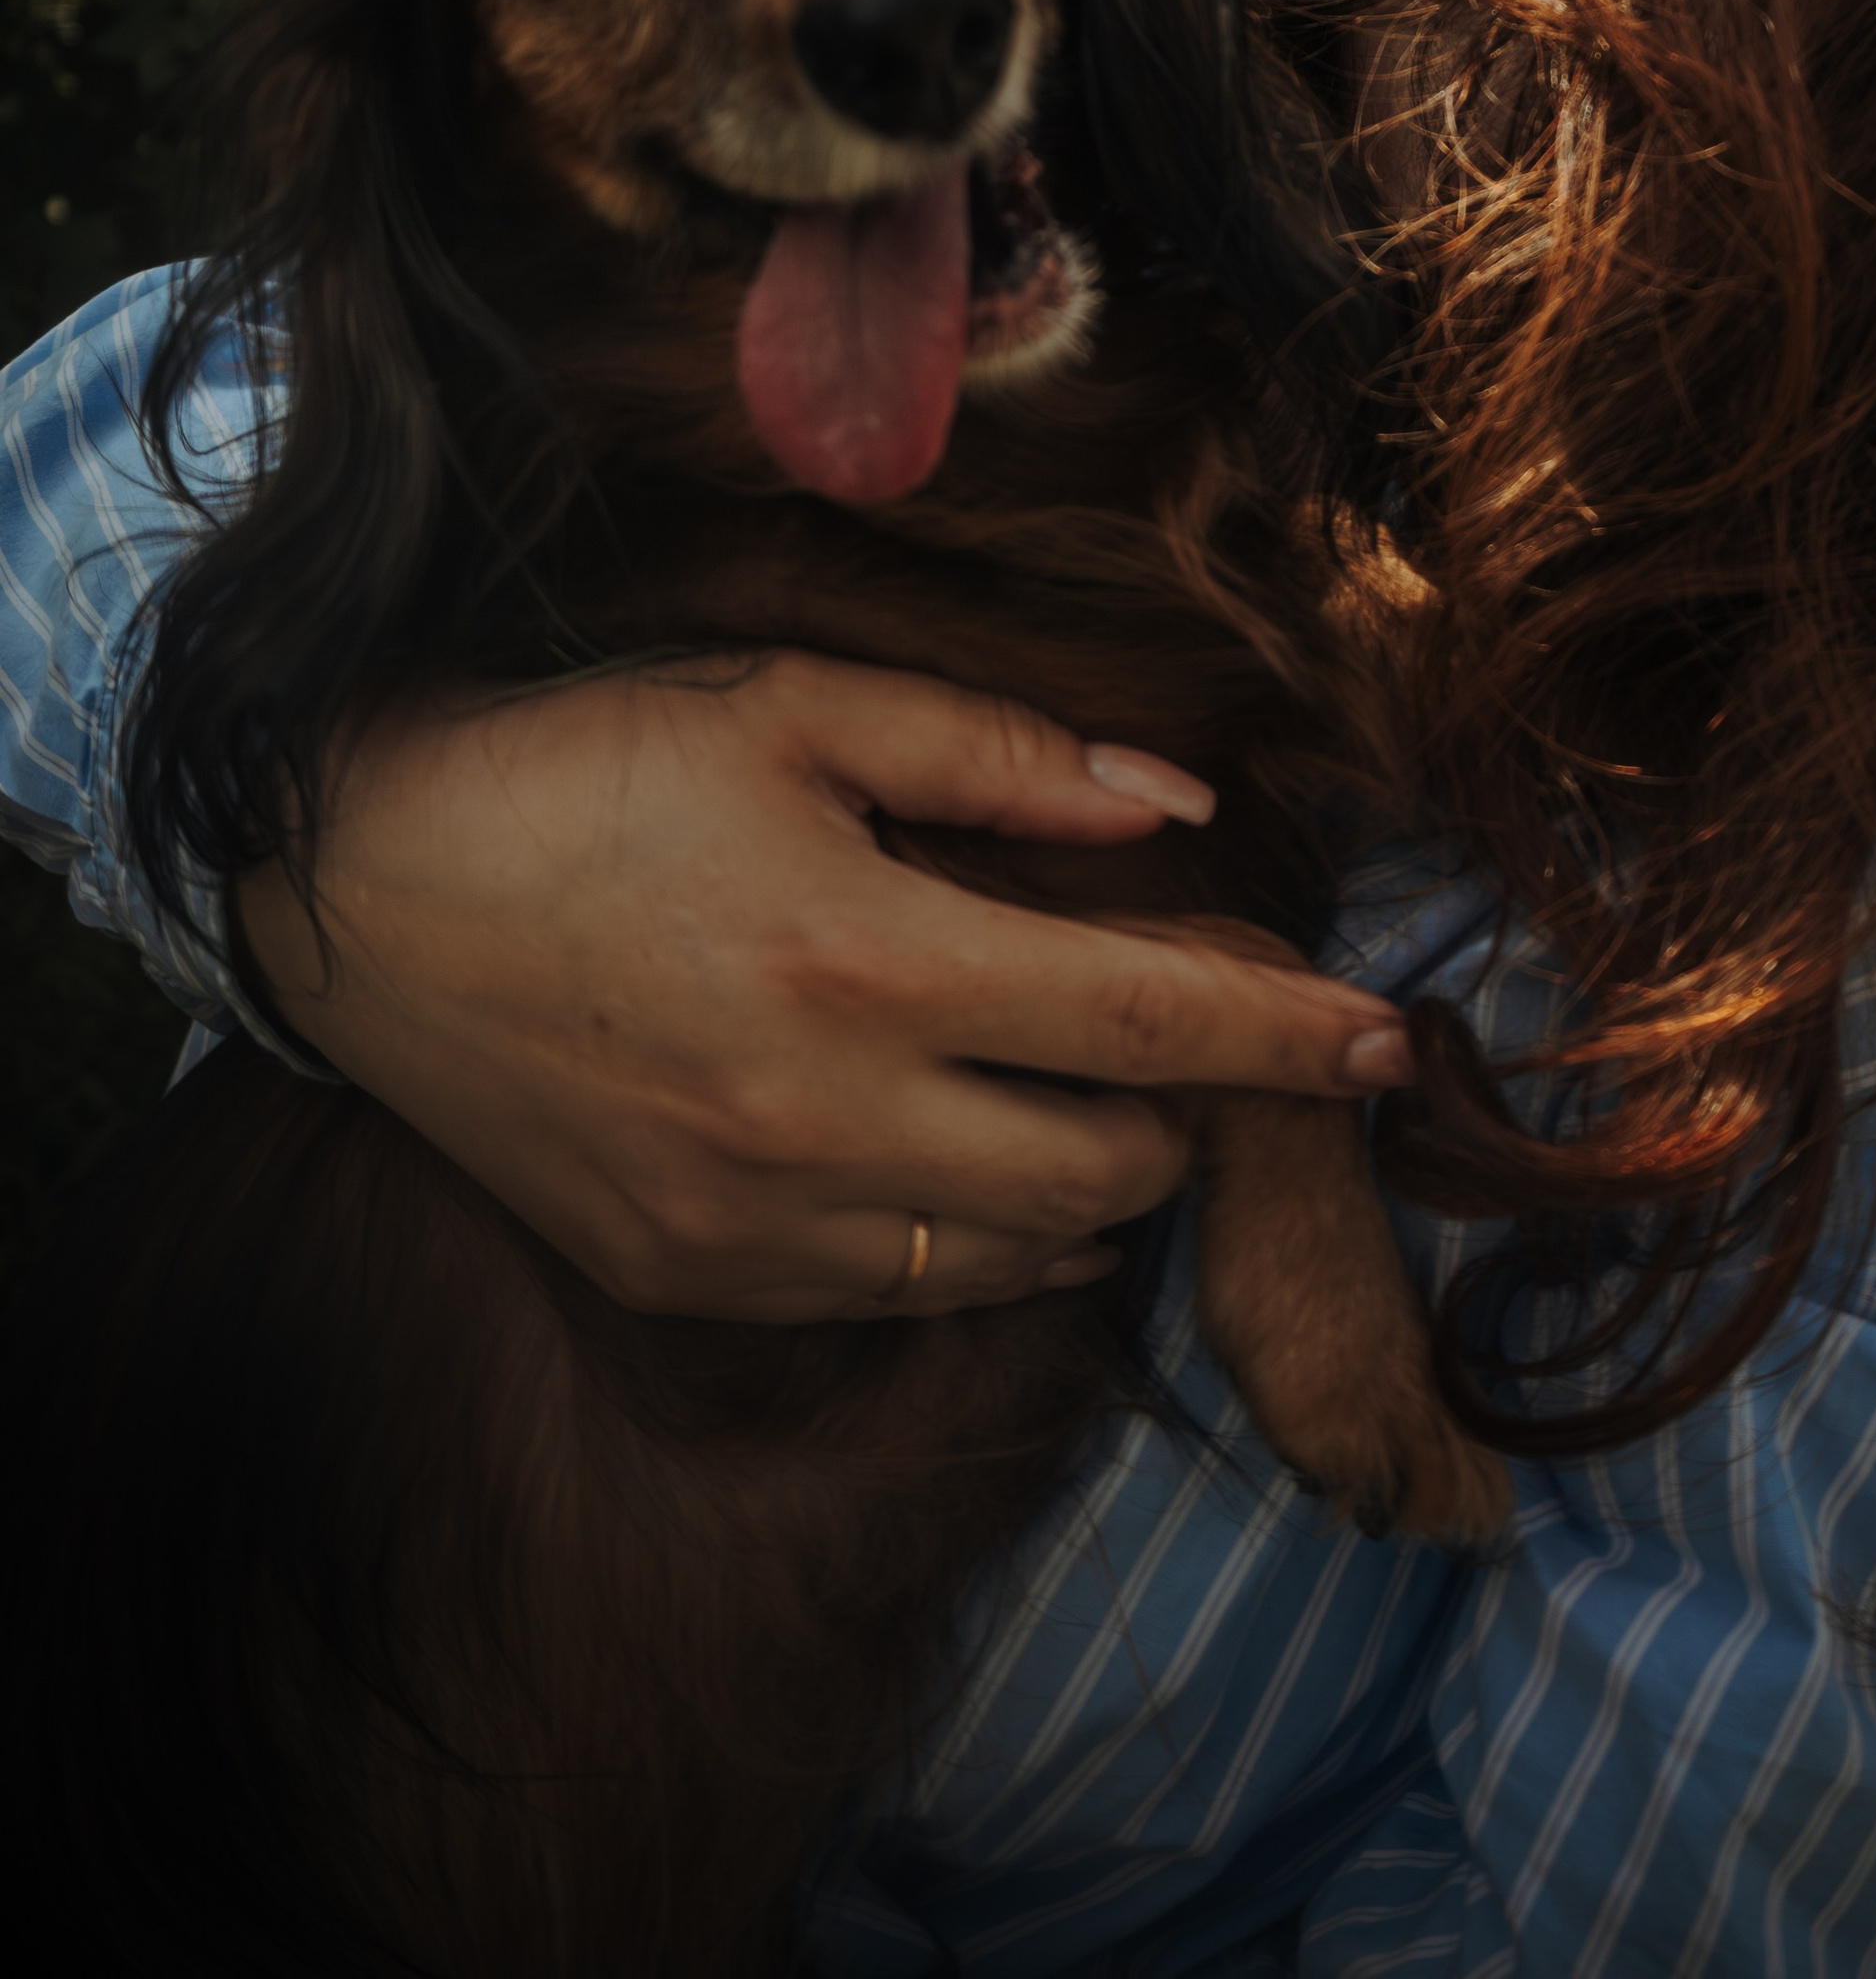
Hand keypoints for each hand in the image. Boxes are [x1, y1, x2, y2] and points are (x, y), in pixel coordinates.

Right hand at [236, 652, 1412, 1323]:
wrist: (357, 890)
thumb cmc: (584, 766)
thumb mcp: (796, 706)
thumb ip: (1001, 757)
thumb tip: (1175, 800)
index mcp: (872, 959)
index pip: (1146, 1028)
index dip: (1287, 1039)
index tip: (1391, 1044)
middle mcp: (828, 1121)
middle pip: (1105, 1167)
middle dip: (1177, 1107)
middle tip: (1158, 1017)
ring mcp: (755, 1224)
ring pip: (1015, 1257)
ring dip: (1083, 1182)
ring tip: (1060, 1086)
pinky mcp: (691, 1278)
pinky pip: (894, 1294)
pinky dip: (961, 1233)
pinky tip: (942, 1149)